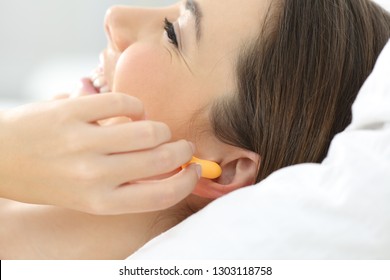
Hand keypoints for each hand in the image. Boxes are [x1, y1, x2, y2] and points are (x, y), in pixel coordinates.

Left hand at [0, 93, 199, 214]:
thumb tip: (168, 167)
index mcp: (100, 201)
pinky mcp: (73, 111)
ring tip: (155, 128)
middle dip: (183, 149)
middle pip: (163, 159)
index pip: (161, 195)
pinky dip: (135, 106)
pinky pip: (124, 103)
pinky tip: (130, 112)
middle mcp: (94, 175)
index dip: (187, 181)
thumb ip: (125, 185)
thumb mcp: (86, 197)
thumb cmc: (46, 180)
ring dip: (160, 127)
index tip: (195, 170)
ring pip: (149, 129)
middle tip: (184, 145)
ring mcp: (83, 141)